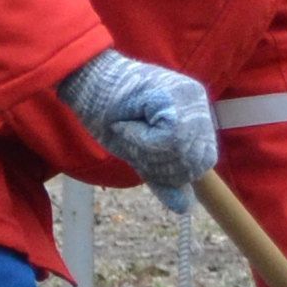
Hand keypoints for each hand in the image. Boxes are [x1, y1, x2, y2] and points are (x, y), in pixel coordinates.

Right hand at [58, 49, 216, 206]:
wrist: (84, 79)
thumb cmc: (107, 112)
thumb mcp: (140, 152)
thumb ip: (163, 176)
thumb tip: (184, 208)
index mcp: (196, 118)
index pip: (203, 162)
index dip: (175, 170)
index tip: (145, 153)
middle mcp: (199, 105)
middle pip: (196, 161)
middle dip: (160, 162)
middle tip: (132, 138)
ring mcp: (190, 98)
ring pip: (181, 152)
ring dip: (147, 150)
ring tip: (128, 127)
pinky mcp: (174, 95)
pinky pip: (167, 139)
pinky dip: (140, 139)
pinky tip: (126, 123)